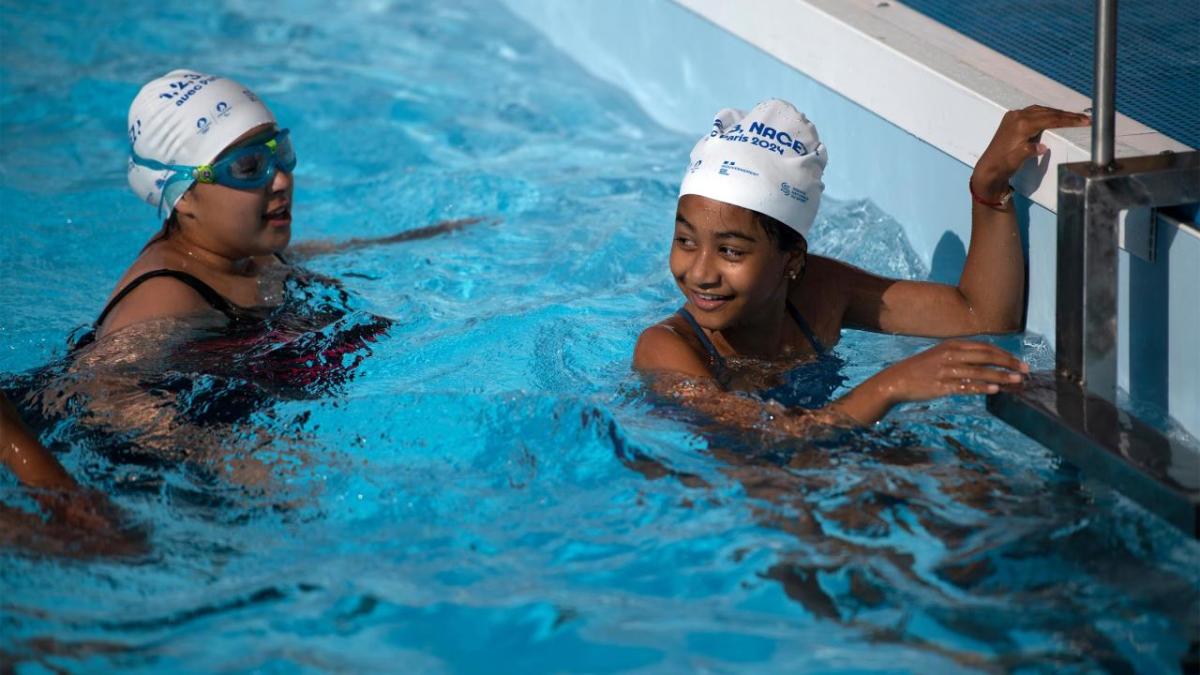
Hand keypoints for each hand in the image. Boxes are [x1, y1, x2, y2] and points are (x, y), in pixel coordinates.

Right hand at [874, 340, 1028, 404]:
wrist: (896, 380)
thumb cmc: (920, 369)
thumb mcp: (941, 355)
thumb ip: (962, 356)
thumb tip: (986, 360)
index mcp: (952, 346)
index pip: (985, 347)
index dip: (1004, 354)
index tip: (1018, 361)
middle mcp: (951, 355)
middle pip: (986, 357)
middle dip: (1008, 363)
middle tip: (1024, 370)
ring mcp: (946, 370)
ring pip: (979, 372)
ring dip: (1000, 376)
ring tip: (1016, 381)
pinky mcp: (941, 386)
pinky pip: (965, 386)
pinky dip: (981, 387)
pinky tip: (994, 390)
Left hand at [972, 105, 1089, 198]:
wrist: (988, 168)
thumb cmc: (1004, 165)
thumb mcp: (1017, 160)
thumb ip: (1030, 151)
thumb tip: (1042, 147)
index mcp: (1021, 124)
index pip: (1050, 119)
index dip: (1069, 120)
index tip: (1085, 121)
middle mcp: (1017, 116)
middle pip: (1048, 113)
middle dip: (1067, 116)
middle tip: (1085, 118)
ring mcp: (1014, 116)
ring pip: (1041, 111)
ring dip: (1057, 114)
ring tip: (1074, 118)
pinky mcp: (1012, 119)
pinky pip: (1034, 112)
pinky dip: (1046, 114)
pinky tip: (1055, 117)